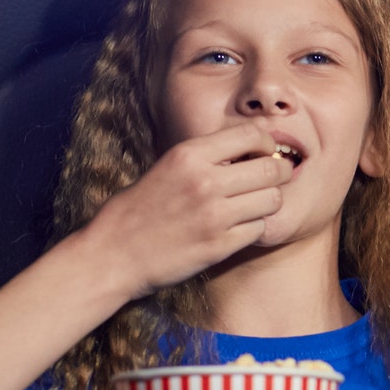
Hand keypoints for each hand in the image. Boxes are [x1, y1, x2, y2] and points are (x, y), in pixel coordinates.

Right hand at [81, 123, 292, 298]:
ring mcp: (214, 215)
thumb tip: (250, 149)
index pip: (252, 134)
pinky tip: (237, 228)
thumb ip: (206, 157)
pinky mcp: (218, 246)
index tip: (262, 154)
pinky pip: (259, 229)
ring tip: (251, 206)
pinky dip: (254, 228)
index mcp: (189, 155)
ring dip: (268, 202)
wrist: (111, 255)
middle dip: (278, 173)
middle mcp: (205, 181)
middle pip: (272, 168)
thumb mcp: (167, 167)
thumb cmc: (138, 209)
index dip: (266, 143)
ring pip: (273, 200)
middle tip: (268, 181)